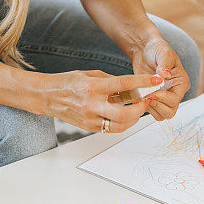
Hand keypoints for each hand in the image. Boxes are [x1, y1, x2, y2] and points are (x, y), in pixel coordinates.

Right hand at [44, 70, 158, 132]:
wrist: (47, 96)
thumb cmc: (68, 82)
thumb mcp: (90, 74)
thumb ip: (111, 81)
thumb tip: (131, 87)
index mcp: (93, 87)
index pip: (124, 84)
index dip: (143, 82)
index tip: (156, 81)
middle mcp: (92, 105)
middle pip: (124, 113)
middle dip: (140, 109)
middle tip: (146, 102)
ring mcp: (90, 119)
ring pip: (120, 125)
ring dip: (133, 119)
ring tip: (137, 110)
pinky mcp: (89, 127)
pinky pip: (111, 129)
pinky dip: (122, 123)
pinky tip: (125, 116)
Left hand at [133, 37, 190, 120]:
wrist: (144, 49)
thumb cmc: (156, 49)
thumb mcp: (163, 53)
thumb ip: (164, 64)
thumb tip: (164, 74)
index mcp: (181, 83)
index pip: (175, 99)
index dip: (162, 98)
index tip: (152, 91)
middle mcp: (175, 92)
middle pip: (170, 112)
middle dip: (157, 105)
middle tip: (147, 94)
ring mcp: (164, 97)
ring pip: (161, 115)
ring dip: (151, 108)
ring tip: (143, 95)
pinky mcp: (154, 99)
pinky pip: (152, 112)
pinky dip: (145, 108)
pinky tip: (140, 97)